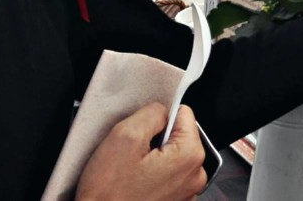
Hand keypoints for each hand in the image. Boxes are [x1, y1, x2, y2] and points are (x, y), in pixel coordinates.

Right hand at [76, 103, 206, 200]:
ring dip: (151, 158)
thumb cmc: (108, 195)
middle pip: (177, 136)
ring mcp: (186, 192)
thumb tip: (162, 109)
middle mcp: (195, 176)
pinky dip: (151, 175)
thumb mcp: (124, 136)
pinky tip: (134, 184)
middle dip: (154, 139)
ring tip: (131, 171)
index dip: (158, 117)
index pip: (183, 113)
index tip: (142, 133)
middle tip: (132, 155)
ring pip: (170, 156)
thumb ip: (150, 113)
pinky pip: (166, 176)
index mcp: (190, 156)